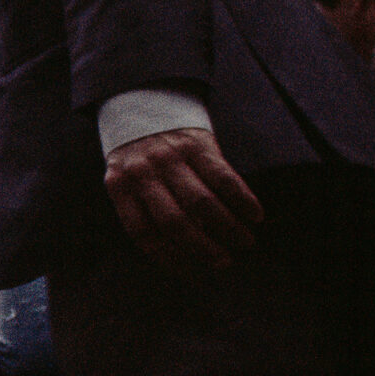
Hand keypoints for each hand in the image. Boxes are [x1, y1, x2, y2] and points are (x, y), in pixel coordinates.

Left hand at [104, 127, 261, 272]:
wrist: (141, 101)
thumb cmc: (137, 153)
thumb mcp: (125, 178)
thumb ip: (144, 207)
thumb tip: (182, 251)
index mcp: (119, 186)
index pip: (142, 234)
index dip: (168, 258)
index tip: (191, 273)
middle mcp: (143, 173)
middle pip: (175, 223)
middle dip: (203, 249)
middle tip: (224, 263)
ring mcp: (170, 157)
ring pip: (203, 203)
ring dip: (228, 228)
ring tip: (245, 242)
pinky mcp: (197, 143)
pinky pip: (224, 178)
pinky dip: (243, 200)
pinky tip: (255, 216)